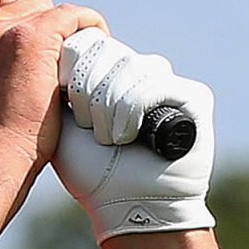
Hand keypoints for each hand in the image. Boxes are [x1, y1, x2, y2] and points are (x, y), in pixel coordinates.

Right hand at [0, 0, 106, 174]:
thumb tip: (17, 62)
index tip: (10, 12)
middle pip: (23, 2)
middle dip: (43, 24)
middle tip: (54, 60)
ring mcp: (6, 31)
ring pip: (49, 8)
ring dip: (65, 30)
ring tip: (71, 63)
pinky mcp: (35, 37)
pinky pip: (74, 15)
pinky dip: (90, 26)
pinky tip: (92, 49)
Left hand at [55, 28, 215, 242]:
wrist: (127, 205)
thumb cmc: (91, 169)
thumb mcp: (61, 119)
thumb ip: (57, 80)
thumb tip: (55, 43)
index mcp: (110, 73)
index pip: (88, 43)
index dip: (74, 76)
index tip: (72, 113)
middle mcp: (140, 71)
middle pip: (106, 51)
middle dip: (90, 95)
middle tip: (94, 131)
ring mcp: (168, 81)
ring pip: (127, 67)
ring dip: (109, 111)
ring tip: (112, 139)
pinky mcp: (194, 95)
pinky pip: (152, 83)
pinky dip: (130, 113)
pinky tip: (130, 138)